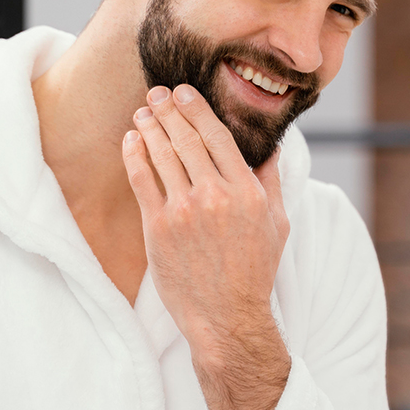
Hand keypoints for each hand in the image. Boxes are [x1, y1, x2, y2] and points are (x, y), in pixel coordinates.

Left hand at [121, 84, 289, 353]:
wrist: (227, 317)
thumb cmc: (255, 271)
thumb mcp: (278, 223)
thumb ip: (272, 182)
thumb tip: (271, 149)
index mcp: (247, 191)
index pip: (218, 136)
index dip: (197, 109)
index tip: (184, 93)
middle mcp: (215, 195)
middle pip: (186, 139)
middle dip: (169, 110)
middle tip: (157, 92)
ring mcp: (185, 211)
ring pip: (162, 155)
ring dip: (149, 127)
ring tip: (142, 111)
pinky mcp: (159, 228)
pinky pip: (142, 181)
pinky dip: (134, 155)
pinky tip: (131, 140)